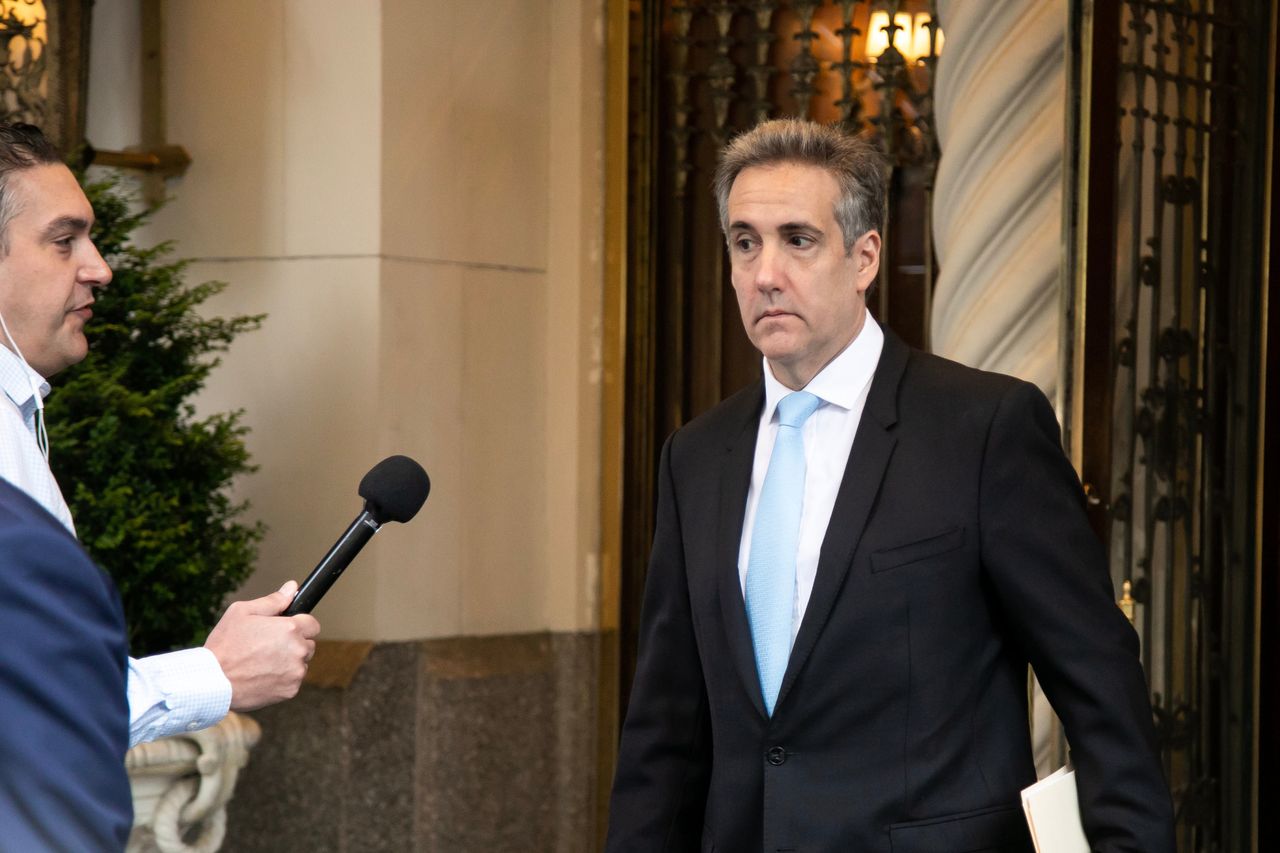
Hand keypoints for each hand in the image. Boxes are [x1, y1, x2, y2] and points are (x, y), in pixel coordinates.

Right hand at [204, 580, 320, 710]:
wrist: (212, 682)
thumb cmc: (225, 645)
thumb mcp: (242, 612)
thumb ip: (273, 600)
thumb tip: (292, 587)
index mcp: (290, 628)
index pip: (313, 624)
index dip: (299, 625)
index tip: (285, 630)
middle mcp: (298, 650)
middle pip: (308, 644)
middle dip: (293, 644)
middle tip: (268, 647)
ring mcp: (296, 672)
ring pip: (301, 664)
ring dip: (288, 663)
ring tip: (262, 663)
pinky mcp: (291, 691)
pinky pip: (293, 681)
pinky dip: (282, 680)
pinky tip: (262, 676)